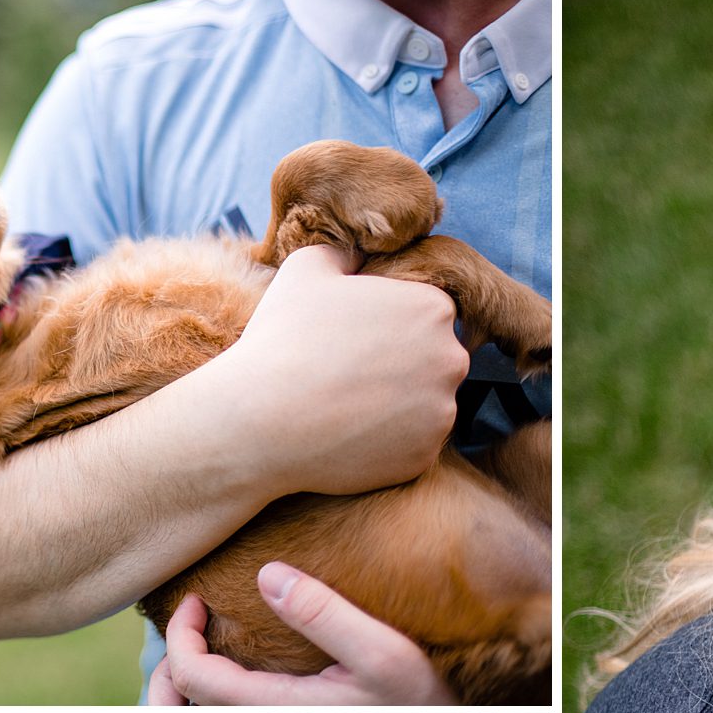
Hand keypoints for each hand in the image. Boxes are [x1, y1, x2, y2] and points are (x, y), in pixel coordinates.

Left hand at [152, 573, 455, 705]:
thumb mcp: (382, 651)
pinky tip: (235, 651)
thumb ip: (325, 614)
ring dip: (187, 679)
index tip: (197, 597)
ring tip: (198, 638)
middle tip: (183, 622)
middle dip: (166, 669)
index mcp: (279, 705)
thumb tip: (266, 575)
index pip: (196, 679)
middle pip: (182, 711)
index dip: (181, 636)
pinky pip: (231, 706)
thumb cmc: (422, 690)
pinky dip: (214, 683)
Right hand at [226, 245, 466, 496]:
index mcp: (433, 308)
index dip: (392, 324)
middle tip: (351, 373)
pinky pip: (412, 446)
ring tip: (347, 406)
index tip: (357, 338)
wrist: (261, 420)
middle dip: (402, 365)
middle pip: (435, 360)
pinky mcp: (425, 458)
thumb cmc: (283, 338)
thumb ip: (348, 254)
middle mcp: (451, 360)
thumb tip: (360, 256)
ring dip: (397, 405)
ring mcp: (441, 413)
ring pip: (426, 405)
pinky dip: (388, 444)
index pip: (428, 313)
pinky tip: (349, 435)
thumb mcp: (308, 268)